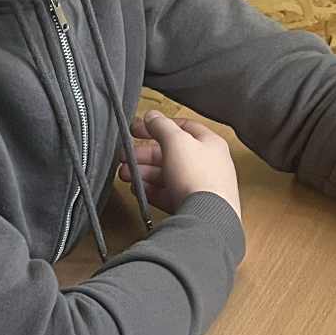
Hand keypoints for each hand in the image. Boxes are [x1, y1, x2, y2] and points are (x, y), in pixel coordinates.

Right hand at [121, 110, 242, 219]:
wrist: (207, 218)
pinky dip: (151, 191)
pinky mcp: (191, 206)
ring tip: (125, 174)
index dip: (158, 126)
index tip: (138, 129)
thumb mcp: (176, 141)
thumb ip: (162, 126)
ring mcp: (200, 187)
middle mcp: (207, 164)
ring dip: (143, 173)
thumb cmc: (198, 177)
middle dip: (144, 154)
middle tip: (125, 156)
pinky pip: (168, 195)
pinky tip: (137, 190)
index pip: (182, 127)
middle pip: (170, 154)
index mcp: (210, 143)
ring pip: (167, 175)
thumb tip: (152, 116)